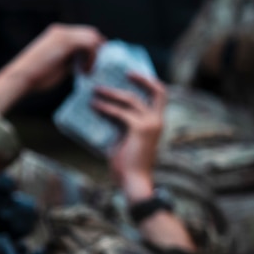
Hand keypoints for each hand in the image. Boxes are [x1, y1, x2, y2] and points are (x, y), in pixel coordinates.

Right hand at [0, 23, 104, 114]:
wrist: (21, 78)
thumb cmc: (35, 77)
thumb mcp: (58, 65)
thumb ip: (71, 60)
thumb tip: (84, 62)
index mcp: (56, 34)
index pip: (83, 33)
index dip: (94, 46)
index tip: (96, 62)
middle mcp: (60, 30)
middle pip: (91, 32)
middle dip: (98, 48)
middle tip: (96, 65)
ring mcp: (63, 34)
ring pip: (92, 37)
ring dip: (95, 54)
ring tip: (88, 70)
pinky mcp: (66, 42)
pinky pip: (89, 45)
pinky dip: (92, 58)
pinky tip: (85, 71)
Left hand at [96, 70, 168, 198]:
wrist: (133, 180)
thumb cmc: (126, 163)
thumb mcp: (123, 137)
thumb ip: (118, 123)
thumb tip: (101, 109)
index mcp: (157, 121)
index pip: (160, 95)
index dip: (149, 82)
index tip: (133, 73)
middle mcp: (158, 120)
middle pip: (156, 90)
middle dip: (140, 78)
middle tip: (121, 72)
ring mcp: (151, 124)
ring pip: (132, 99)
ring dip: (112, 92)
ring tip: (96, 90)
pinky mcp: (139, 130)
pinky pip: (120, 113)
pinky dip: (106, 107)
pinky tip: (94, 105)